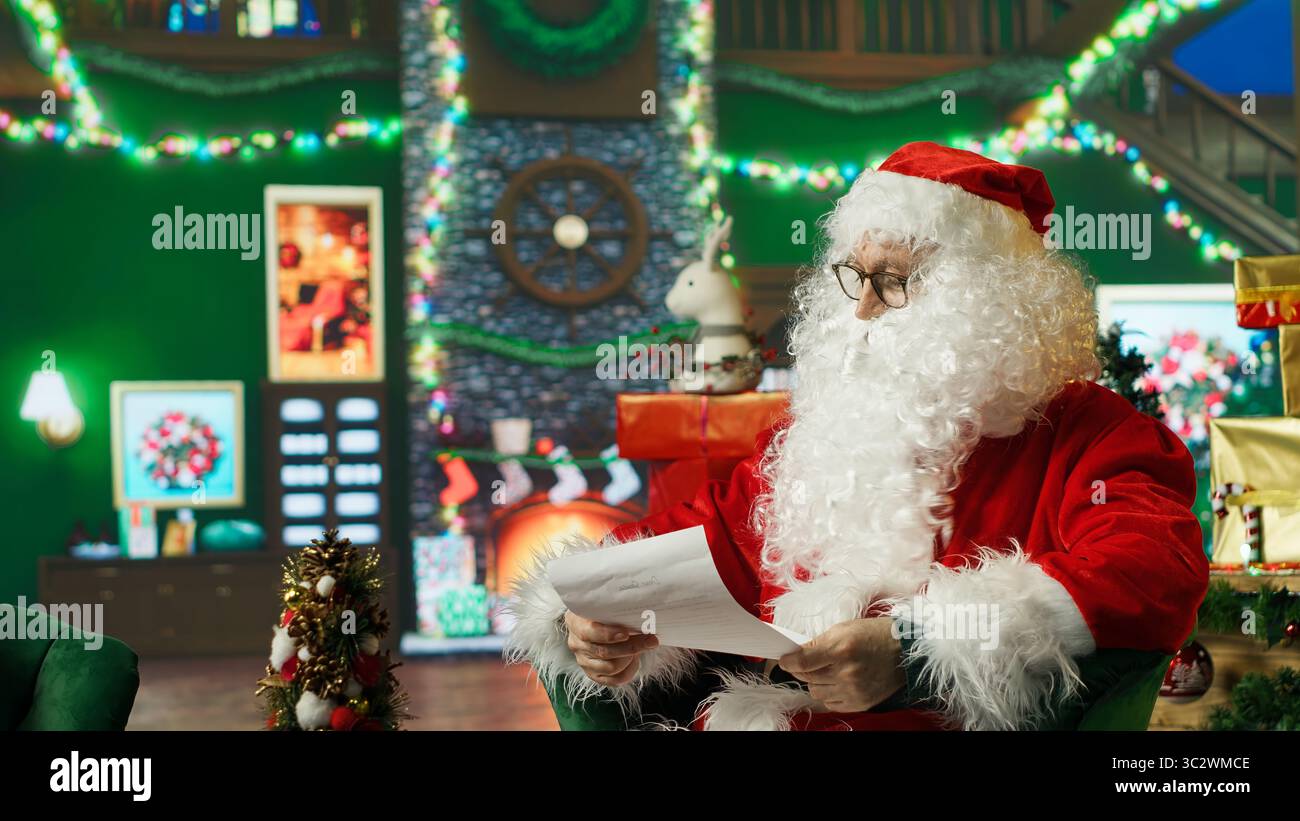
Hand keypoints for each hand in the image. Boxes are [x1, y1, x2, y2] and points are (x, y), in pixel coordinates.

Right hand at [564, 610, 659, 686]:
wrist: (598, 624)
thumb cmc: (604, 613)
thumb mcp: (606, 607)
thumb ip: (617, 611)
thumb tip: (644, 618)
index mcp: (575, 622)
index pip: (588, 632)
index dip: (607, 634)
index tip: (626, 633)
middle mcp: (576, 643)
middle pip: (603, 651)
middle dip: (630, 647)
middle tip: (650, 640)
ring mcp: (583, 661)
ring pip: (610, 667)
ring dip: (630, 658)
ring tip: (642, 647)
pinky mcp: (593, 674)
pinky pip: (614, 680)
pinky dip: (629, 671)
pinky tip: (635, 660)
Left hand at [778, 618, 905, 712]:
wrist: (905, 650)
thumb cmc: (874, 634)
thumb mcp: (844, 628)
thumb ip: (818, 642)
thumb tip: (796, 654)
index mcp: (841, 650)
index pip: (802, 662)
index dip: (788, 661)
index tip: (784, 659)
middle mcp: (847, 673)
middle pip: (807, 678)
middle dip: (802, 669)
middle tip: (807, 661)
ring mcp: (854, 691)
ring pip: (816, 692)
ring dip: (816, 682)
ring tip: (826, 670)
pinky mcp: (860, 703)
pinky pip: (831, 703)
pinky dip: (829, 693)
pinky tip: (837, 681)